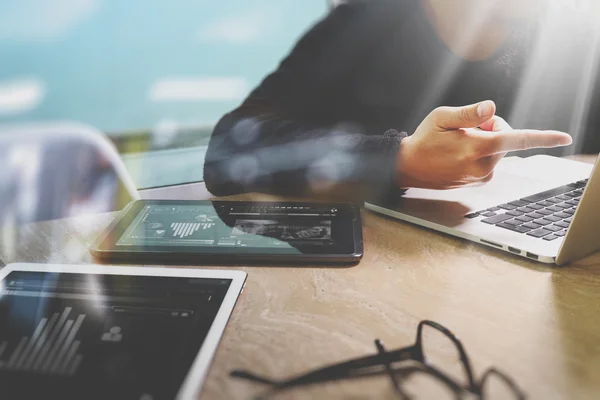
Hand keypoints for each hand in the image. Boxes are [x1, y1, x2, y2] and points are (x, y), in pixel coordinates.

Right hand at [396, 100, 572, 189]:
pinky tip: (457, 154)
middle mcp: (482, 166)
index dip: (543, 137)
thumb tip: (491, 108)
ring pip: (497, 150)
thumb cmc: (423, 140)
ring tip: (457, 143)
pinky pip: (488, 161)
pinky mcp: (476, 181)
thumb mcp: (442, 117)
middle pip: (505, 139)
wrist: (407, 167)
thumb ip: (469, 113)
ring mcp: (480, 176)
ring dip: (484, 142)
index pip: (516, 140)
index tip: (564, 138)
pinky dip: (478, 153)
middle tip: (465, 129)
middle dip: (491, 128)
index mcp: (476, 148)